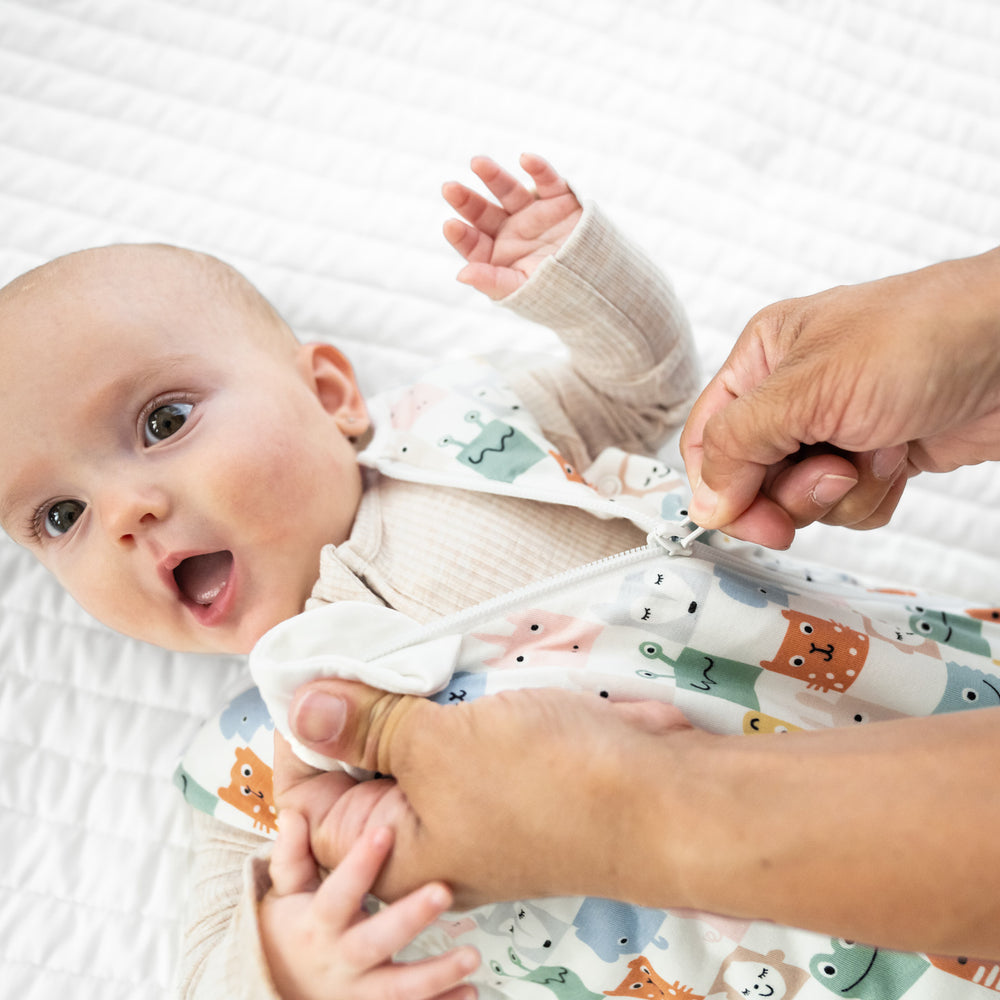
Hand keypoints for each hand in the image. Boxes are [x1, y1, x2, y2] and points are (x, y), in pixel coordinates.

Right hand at [259, 810, 479, 999]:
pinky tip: (471, 991)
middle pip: (375, 942)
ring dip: (437, 974)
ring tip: (472, 955)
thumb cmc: (292, 931)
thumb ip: (291, 854)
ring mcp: (359, 992)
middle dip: (410, 918)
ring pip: (398, 989)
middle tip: (444, 890)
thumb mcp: (284, 893)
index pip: (338, 893)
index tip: (384, 831)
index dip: (359, 864)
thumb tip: (291, 813)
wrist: (277, 988)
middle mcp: (340, 960)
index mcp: (317, 924)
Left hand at [278, 680, 692, 908]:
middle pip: (361, 766)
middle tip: (350, 644)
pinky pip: (455, 732)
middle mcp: (424, 833)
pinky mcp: (505, 771)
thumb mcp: (441, 748)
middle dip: (353, 705)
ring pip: (410, 743)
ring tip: (394, 646)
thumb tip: (305, 707)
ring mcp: (468, 801)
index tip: (299, 673)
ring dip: (404, 695)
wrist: (662, 799)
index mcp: (392, 853)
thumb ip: (369, 725)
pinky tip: (443, 662)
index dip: (299, 737)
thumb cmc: (548, 787)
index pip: (310, 800)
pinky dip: (446, 698)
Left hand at [442, 153, 582, 298]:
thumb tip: (461, 275)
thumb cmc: (556, 294)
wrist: (600, 285)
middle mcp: (510, 230)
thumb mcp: (522, 290)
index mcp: (496, 254)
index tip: (450, 225)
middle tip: (449, 189)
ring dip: (493, 176)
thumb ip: (492, 281)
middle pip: (483, 213)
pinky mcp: (557, 198)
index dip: (461, 235)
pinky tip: (526, 159)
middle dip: (467, 201)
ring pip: (508, 190)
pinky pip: (546, 180)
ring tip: (477, 163)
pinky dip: (538, 168)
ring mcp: (532, 212)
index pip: (473, 243)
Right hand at [681, 246, 999, 546]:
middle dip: (793, 490)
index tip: (748, 519)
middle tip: (831, 476)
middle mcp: (792, 395)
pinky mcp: (875, 457)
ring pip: (800, 500)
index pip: (707, 439)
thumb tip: (703, 503)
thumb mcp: (808, 387)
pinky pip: (847, 507)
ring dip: (841, 491)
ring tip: (878, 449)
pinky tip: (901, 457)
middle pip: (751, 478)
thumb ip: (739, 444)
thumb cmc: (923, 337)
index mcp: (762, 359)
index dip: (719, 486)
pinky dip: (874, 495)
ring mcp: (835, 428)